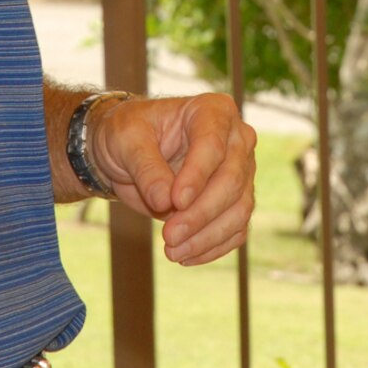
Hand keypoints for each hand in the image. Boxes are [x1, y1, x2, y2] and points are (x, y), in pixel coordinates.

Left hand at [93, 93, 256, 265]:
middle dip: (201, 213)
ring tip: (172, 251)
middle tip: (169, 237)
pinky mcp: (236, 199)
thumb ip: (146, 167)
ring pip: (239, 208)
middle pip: (231, 180)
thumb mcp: (127, 140)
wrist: (129, 152)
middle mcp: (236, 138)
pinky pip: (236, 228)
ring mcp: (241, 170)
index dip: (197, 176)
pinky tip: (186, 256)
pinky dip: (213, 246)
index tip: (174, 201)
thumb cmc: (129, 134)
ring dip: (207, 235)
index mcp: (213, 111)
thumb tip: (165, 200)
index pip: (213, 145)